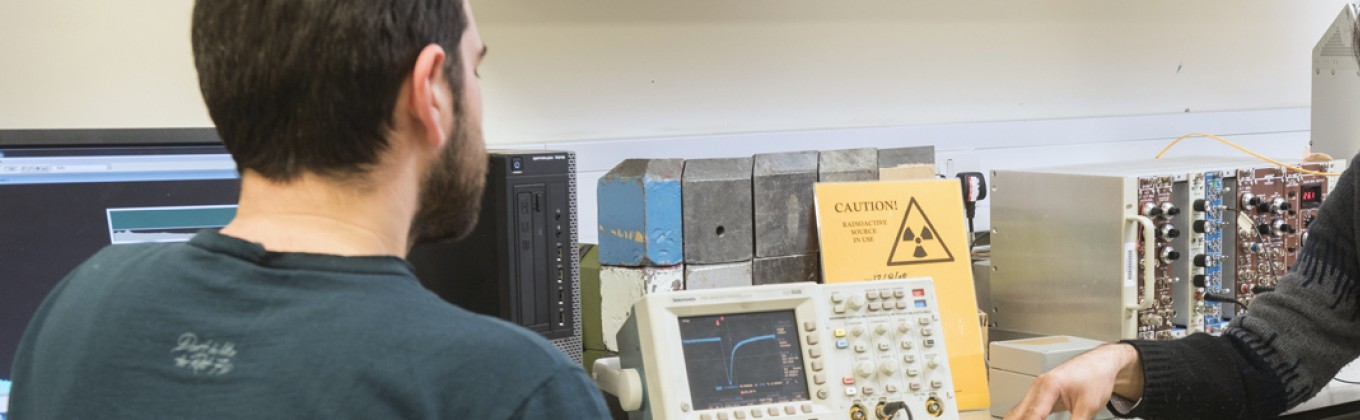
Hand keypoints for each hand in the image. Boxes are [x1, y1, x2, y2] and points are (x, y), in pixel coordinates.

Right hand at [1004, 343, 1143, 419]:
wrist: (1100, 363)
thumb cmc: (1096, 377)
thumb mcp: (1088, 407)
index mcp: (1047, 386)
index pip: (1031, 416)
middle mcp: (1037, 387)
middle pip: (1016, 414)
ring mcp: (1036, 390)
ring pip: (1017, 412)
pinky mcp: (1039, 395)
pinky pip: (1024, 411)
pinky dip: (1024, 419)